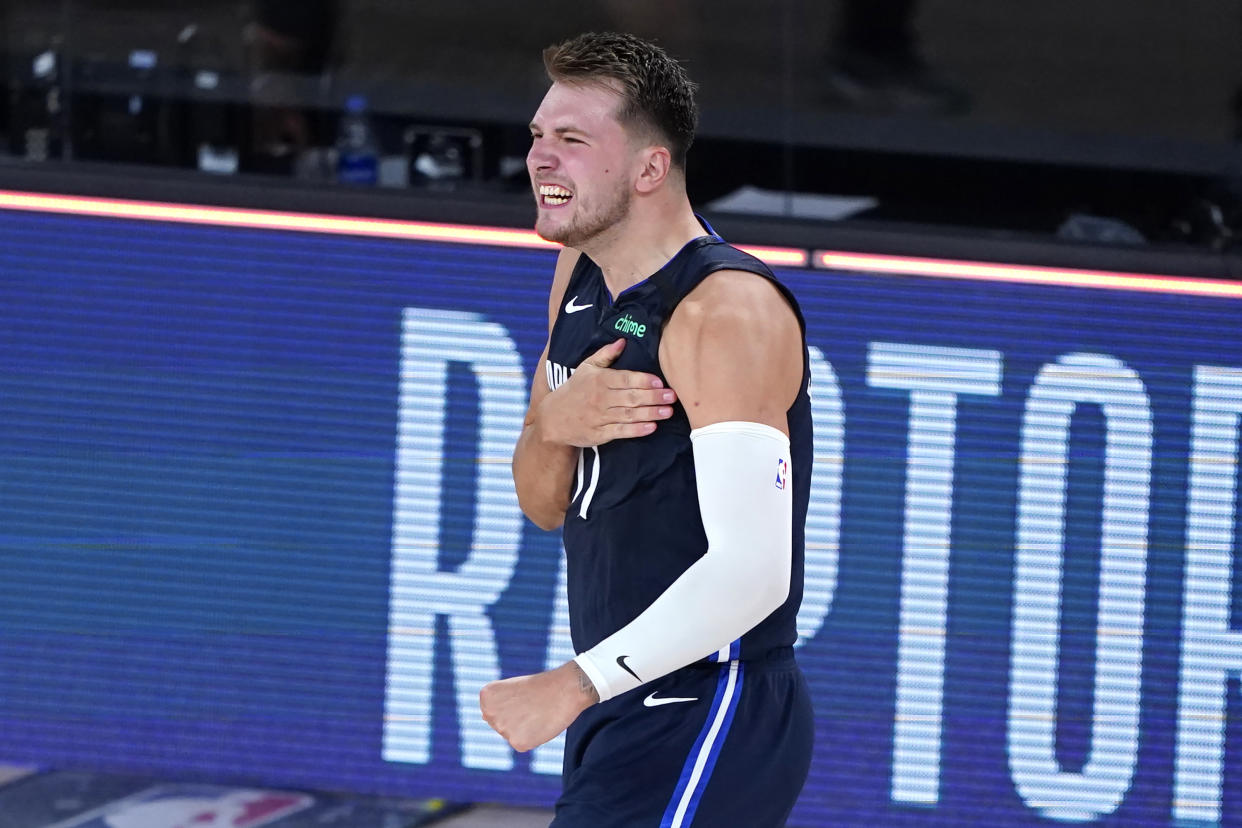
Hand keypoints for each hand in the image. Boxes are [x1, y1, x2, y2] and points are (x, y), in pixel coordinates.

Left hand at [479, 661, 598, 751]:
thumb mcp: (512, 688)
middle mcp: (489, 713)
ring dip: (524, 728)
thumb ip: (496, 704)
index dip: (510, 705)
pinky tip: (541, 723)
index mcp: (486, 696)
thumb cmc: (541, 686)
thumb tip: (483, 718)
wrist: (566, 688)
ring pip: (511, 735)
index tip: (522, 696)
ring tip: (538, 712)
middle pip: (499, 725)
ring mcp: (502, 729)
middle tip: (531, 705)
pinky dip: (533, 737)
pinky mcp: (517, 743)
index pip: (491, 711)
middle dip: (515, 718)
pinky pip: (523, 744)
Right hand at [539, 338, 676, 447]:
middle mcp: (601, 398)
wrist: (552, 419)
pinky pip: (621, 431)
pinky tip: (651, 427)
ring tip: (668, 411)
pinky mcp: (600, 434)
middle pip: (631, 397)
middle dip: (653, 397)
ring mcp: (600, 417)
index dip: (643, 380)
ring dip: (650, 413)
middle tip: (672, 396)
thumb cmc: (574, 390)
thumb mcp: (586, 368)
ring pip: (629, 415)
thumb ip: (606, 354)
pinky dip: (637, 430)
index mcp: (599, 380)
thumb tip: (623, 341)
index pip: (625, 379)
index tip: (659, 381)